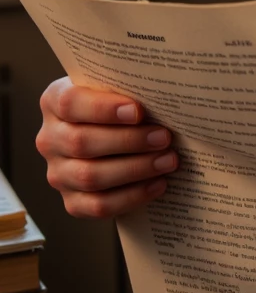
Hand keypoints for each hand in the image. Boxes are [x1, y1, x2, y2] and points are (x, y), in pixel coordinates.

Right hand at [36, 76, 177, 217]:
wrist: (112, 132)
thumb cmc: (117, 102)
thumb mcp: (115, 86)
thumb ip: (126, 87)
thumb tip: (161, 98)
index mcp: (54, 101)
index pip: (70, 103)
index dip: (103, 108)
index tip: (138, 111)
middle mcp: (49, 139)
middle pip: (82, 142)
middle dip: (128, 141)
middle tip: (164, 137)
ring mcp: (58, 173)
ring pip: (90, 176)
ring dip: (135, 169)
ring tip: (168, 160)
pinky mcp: (71, 201)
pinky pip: (98, 206)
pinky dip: (131, 196)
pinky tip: (158, 184)